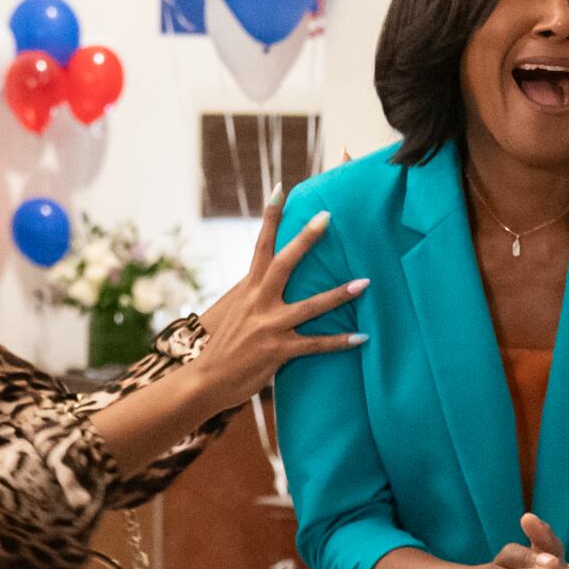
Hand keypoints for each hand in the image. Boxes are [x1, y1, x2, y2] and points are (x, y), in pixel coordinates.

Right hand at [188, 197, 367, 400]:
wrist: (205, 380)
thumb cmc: (223, 347)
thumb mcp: (237, 312)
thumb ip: (256, 295)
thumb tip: (271, 281)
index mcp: (249, 288)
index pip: (260, 245)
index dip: (271, 217)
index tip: (281, 188)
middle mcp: (259, 302)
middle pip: (285, 263)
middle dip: (307, 239)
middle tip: (328, 216)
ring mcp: (269, 326)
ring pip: (310, 306)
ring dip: (339, 294)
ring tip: (364, 283)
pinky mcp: (278, 352)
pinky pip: (315, 344)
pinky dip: (340, 342)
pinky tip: (361, 338)